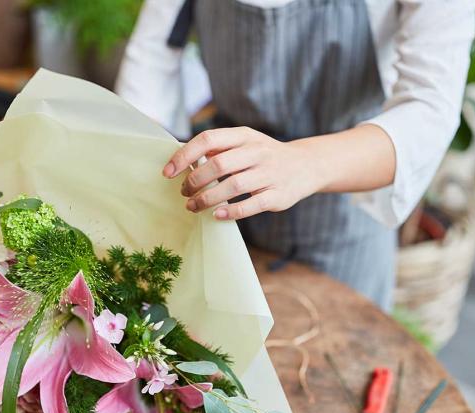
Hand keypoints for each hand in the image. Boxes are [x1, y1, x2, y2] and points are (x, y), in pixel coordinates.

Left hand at [162, 125, 396, 220]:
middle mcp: (257, 152)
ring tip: (193, 206)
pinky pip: (251, 205)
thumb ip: (216, 150)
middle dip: (195, 181)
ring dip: (207, 198)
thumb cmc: (262, 156)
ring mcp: (269, 173)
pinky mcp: (278, 196)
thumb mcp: (243, 143)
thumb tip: (180, 160)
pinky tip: (216, 215)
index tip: (167, 172)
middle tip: (183, 193)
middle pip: (219, 164)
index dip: (184, 156)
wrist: (306, 165)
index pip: (208, 140)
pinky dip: (231, 211)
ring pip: (233, 185)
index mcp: (243, 136)